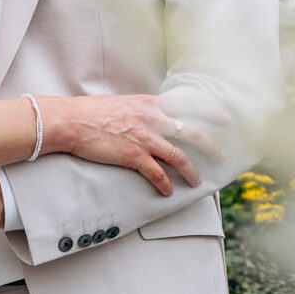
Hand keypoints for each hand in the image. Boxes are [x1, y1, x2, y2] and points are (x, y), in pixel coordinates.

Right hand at [49, 94, 224, 196]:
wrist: (70, 121)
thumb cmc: (90, 111)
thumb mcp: (121, 103)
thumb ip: (139, 110)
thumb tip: (147, 116)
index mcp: (149, 103)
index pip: (188, 103)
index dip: (210, 110)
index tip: (224, 116)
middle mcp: (152, 119)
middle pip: (192, 132)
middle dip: (210, 145)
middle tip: (221, 154)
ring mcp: (144, 138)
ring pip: (179, 157)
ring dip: (191, 171)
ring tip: (197, 180)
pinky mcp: (133, 156)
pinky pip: (157, 173)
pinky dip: (165, 183)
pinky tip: (168, 190)